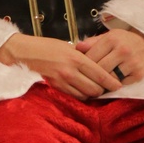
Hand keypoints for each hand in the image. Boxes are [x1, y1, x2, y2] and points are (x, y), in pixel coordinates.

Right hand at [0, 34, 120, 98]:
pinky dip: (79, 95)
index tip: (119, 85)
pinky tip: (81, 91)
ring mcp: (62, 81)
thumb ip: (81, 55)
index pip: (100, 74)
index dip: (112, 82)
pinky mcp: (55, 87)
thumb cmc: (46, 46)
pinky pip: (73, 96)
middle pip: (95, 88)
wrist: (24, 53)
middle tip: (106, 88)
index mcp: (76, 58)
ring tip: (94, 90)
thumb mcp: (67, 46)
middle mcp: (70, 71)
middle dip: (102, 90)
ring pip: (84, 95)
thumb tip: (96, 62)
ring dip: (91, 94)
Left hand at [76, 29, 143, 86]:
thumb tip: (77, 47)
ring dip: (103, 82)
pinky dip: (114, 85)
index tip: (82, 70)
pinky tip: (110, 83)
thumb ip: (92, 42)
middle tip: (87, 80)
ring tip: (98, 83)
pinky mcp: (139, 74)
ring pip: (110, 79)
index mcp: (112, 39)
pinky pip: (121, 84)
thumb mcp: (109, 36)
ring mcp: (132, 63)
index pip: (91, 57)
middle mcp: (123, 50)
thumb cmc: (124, 41)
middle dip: (92, 76)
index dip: (84, 65)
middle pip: (100, 70)